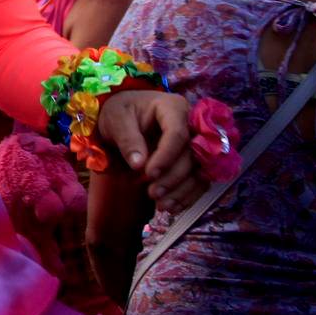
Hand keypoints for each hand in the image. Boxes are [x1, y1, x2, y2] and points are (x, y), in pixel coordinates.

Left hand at [96, 90, 204, 213]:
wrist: (123, 118)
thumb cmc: (119, 113)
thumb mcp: (116, 119)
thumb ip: (127, 139)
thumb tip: (139, 165)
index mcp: (173, 107)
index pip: (178, 133)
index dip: (166, 156)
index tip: (149, 174)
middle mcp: (191, 124)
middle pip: (192, 154)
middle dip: (173, 177)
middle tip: (152, 193)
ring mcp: (195, 143)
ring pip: (199, 170)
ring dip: (182, 191)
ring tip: (161, 205)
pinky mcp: (194, 160)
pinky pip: (199, 180)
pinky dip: (187, 196)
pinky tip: (172, 207)